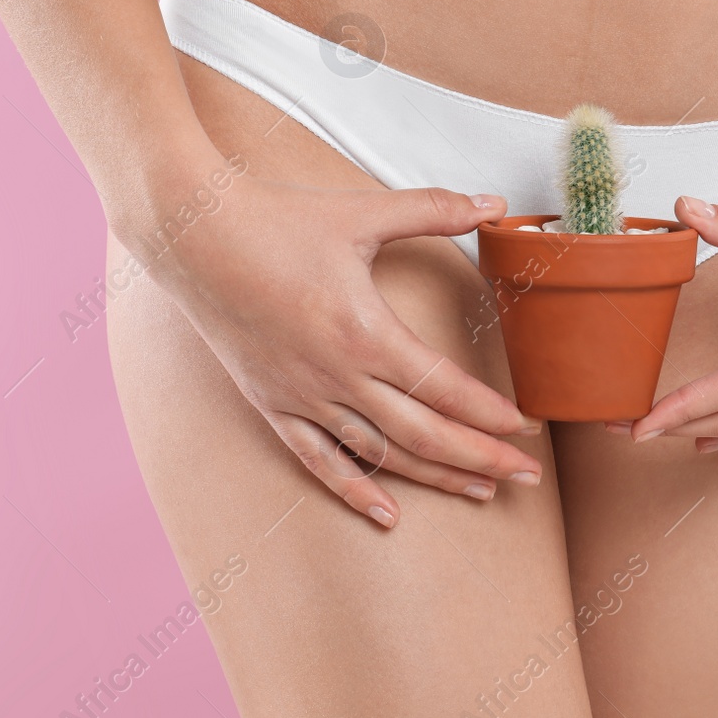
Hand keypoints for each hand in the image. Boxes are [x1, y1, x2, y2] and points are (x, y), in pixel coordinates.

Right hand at [123, 167, 543, 527]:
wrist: (191, 235)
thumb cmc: (276, 219)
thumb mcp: (363, 212)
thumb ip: (433, 210)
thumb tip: (495, 202)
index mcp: (365, 332)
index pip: (444, 390)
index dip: (489, 415)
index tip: (525, 431)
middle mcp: (337, 376)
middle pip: (424, 435)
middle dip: (480, 459)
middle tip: (526, 477)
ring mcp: (302, 396)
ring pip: (380, 455)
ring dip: (434, 477)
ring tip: (480, 491)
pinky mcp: (271, 403)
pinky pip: (319, 460)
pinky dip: (355, 491)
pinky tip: (389, 515)